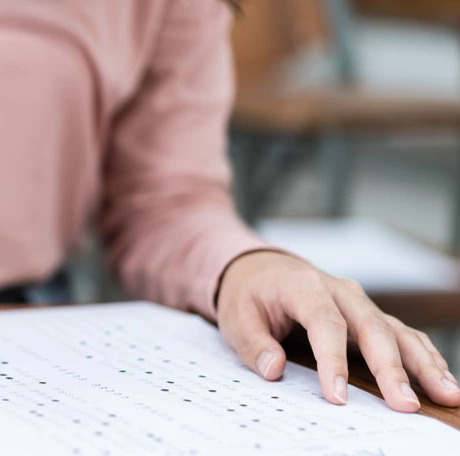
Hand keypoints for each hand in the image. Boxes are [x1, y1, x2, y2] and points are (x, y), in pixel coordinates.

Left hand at [216, 250, 459, 411]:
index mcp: (304, 286)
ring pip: (397, 331)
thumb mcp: (235, 316)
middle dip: (391, 369)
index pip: (324, 324)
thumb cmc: (248, 294)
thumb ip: (253, 343)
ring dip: (423, 364)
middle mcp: (340, 291)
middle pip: (371, 328)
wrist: (260, 268)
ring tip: (447, 395)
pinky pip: (402, 335)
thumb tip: (273, 369)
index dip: (332, 361)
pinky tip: (442, 380)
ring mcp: (359, 303)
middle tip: (406, 405)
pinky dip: (424, 357)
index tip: (338, 397)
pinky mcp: (369, 316)